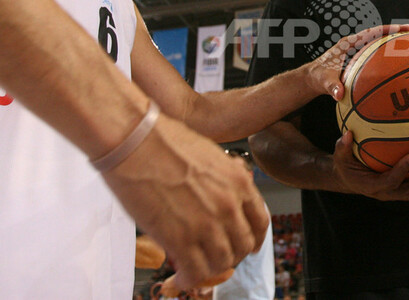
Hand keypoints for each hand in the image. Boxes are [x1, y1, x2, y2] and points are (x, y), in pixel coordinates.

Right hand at [102, 115, 267, 289]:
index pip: (260, 221)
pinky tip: (179, 278)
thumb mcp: (209, 156)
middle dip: (231, 256)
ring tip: (195, 270)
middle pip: (243, 245)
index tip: (247, 244)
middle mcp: (229, 204)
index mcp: (239, 181)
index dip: (253, 238)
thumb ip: (221, 181)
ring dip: (210, 270)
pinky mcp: (180, 238)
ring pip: (222, 262)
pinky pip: (196, 271)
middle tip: (216, 258)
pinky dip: (189, 279)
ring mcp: (207, 223)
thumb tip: (217, 196)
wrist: (135, 141)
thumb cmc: (163, 141)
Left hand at [307, 24, 408, 99]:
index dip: (386, 30)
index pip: (370, 33)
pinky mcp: (359, 59)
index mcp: (349, 44)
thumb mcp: (324, 82)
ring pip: (377, 44)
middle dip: (394, 33)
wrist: (312, 78)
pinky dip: (386, 57)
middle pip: (377, 35)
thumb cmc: (318, 78)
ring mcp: (357, 51)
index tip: (401, 29)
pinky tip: (397, 65)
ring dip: (391, 44)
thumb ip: (332, 87)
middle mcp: (354, 44)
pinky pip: (375, 55)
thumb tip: (339, 95)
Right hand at [331, 130, 408, 200]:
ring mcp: (400, 192)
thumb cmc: (347, 165)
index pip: (390, 181)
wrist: (352, 180)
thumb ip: (342, 147)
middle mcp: (390, 193)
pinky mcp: (408, 187)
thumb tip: (347, 133)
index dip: (403, 170)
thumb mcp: (340, 157)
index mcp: (373, 186)